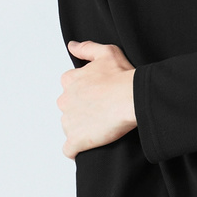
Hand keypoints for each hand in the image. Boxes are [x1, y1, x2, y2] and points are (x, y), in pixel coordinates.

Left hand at [57, 40, 136, 158]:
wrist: (132, 97)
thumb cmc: (122, 76)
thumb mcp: (106, 52)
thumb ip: (86, 48)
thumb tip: (71, 46)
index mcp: (69, 80)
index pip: (69, 86)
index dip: (84, 90)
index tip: (96, 94)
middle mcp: (64, 100)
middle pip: (68, 107)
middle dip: (80, 109)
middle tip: (100, 110)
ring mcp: (69, 122)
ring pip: (69, 127)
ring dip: (80, 128)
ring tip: (100, 127)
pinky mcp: (76, 140)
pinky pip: (69, 150)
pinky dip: (76, 149)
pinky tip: (88, 146)